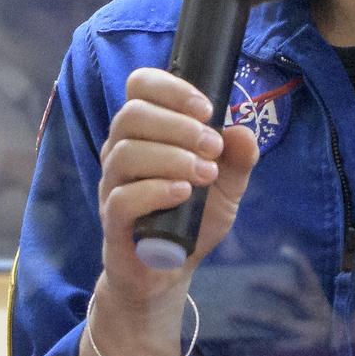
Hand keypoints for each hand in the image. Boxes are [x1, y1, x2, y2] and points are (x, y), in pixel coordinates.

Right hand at [97, 67, 258, 307]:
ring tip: (204, 174)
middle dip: (180, 126)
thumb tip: (242, 131)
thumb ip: (238, 158)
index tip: (207, 109)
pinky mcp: (112, 219)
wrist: (170, 268)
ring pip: (126, 153)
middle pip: (132, 114)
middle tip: (214, 148)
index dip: (171, 88)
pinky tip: (183, 193)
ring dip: (172, 157)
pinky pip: (122, 197)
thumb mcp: (227, 185)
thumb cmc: (193, 216)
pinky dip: (156, 190)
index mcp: (146, 130)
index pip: (141, 86)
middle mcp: (122, 150)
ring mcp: (113, 184)